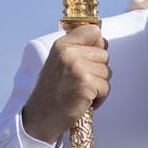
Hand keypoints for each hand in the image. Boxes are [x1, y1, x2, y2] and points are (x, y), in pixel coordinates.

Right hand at [21, 24, 110, 142]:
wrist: (41, 117)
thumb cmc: (53, 91)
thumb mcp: (58, 62)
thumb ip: (77, 50)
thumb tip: (103, 42)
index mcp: (62, 45)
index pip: (93, 31)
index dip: (97, 45)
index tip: (89, 58)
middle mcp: (69, 53)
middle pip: (104, 54)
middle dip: (98, 70)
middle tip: (81, 82)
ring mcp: (78, 68)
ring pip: (107, 72)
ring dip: (99, 85)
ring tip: (81, 92)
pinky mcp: (86, 84)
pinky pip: (106, 87)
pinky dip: (100, 98)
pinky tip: (84, 101)